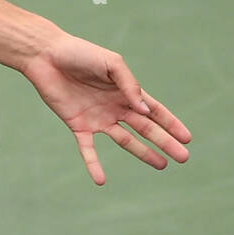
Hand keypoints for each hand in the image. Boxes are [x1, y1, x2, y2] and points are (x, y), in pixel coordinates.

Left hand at [20, 31, 191, 184]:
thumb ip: (129, 85)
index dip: (171, 124)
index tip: (187, 138)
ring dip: (142, 153)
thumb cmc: (80, 53)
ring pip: (125, 140)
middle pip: (145, 128)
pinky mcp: (77, 125)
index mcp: (125, 91)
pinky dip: (94, 164)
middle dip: (165, 142)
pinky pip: (87, 149)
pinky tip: (101, 181)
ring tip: (162, 165)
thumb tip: (145, 112)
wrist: (46, 55)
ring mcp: (97, 118)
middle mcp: (114, 107)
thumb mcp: (111, 64)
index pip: (154, 111)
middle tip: (184, 157)